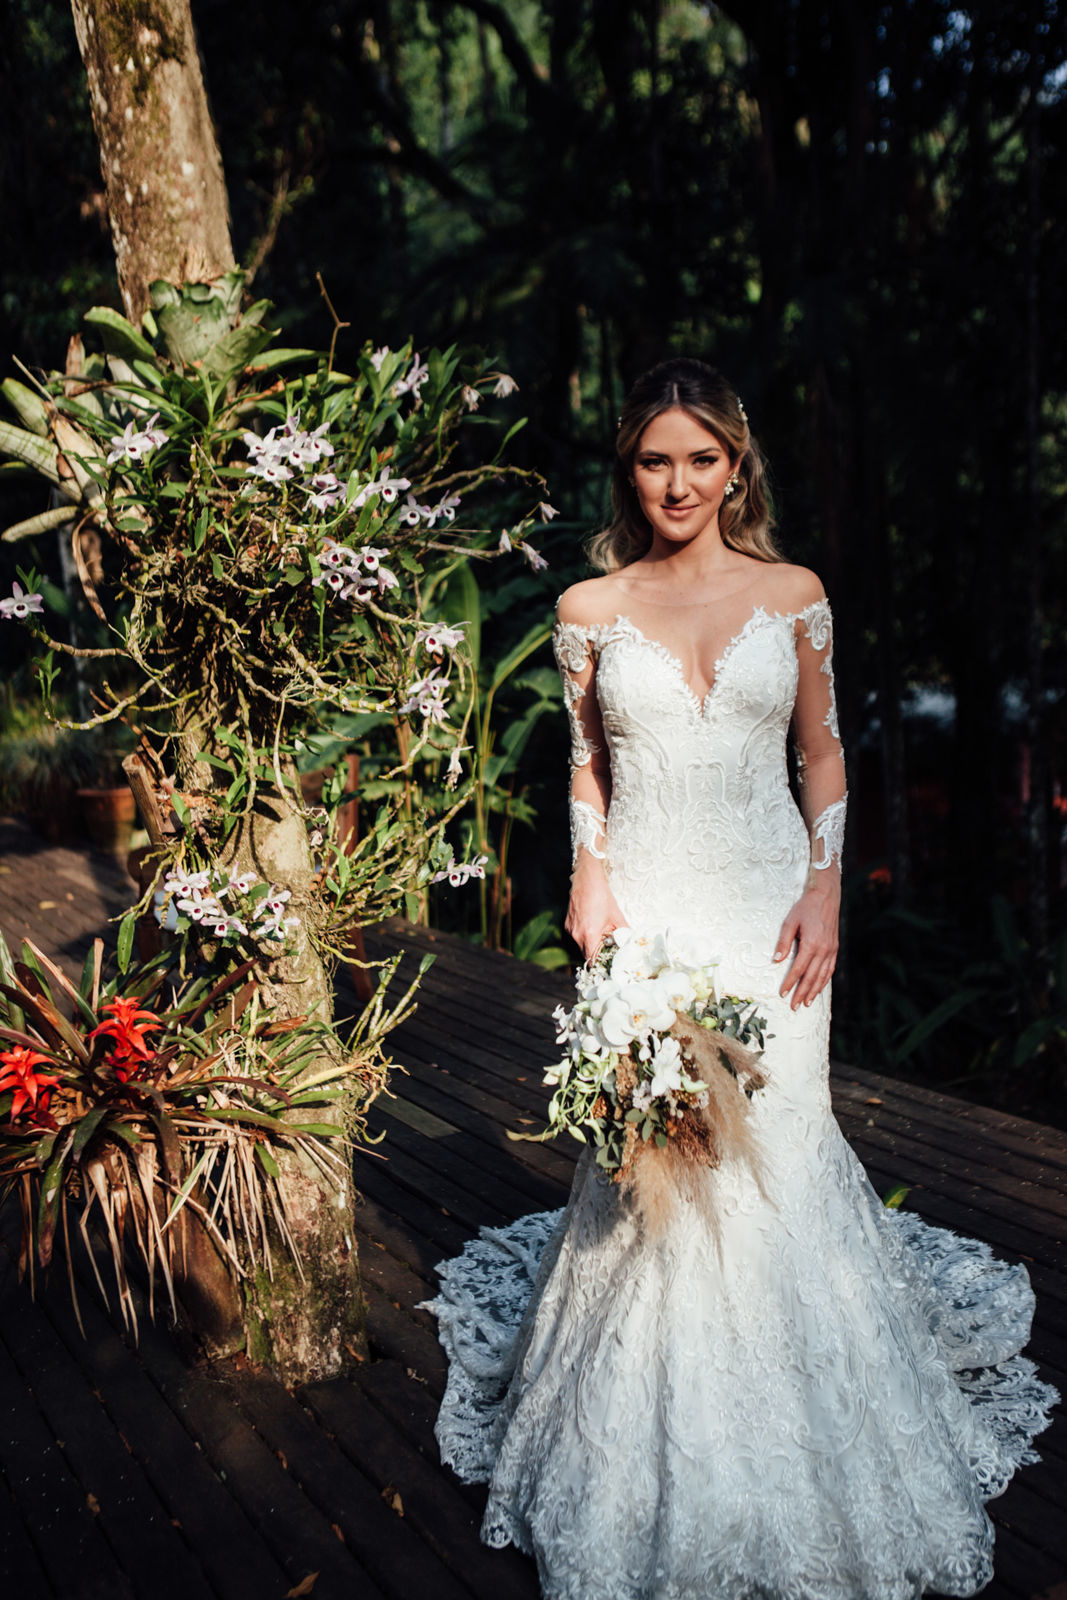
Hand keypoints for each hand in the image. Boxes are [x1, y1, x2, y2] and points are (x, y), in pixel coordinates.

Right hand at [565, 861, 627, 963]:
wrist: (587, 879)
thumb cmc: (602, 896)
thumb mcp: (616, 916)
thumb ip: (623, 933)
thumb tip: (629, 943)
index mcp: (589, 934)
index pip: (591, 959)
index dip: (599, 963)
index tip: (607, 963)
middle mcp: (576, 934)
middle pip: (585, 953)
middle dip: (596, 953)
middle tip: (607, 950)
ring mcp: (570, 928)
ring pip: (580, 944)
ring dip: (590, 943)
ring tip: (601, 935)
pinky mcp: (568, 922)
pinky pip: (576, 935)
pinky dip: (584, 935)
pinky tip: (593, 925)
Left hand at [773, 882, 839, 1008]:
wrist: (826, 897)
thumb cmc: (806, 908)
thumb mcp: (790, 922)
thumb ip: (783, 942)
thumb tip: (776, 961)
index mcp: (811, 944)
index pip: (798, 969)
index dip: (790, 983)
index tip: (783, 993)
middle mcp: (823, 950)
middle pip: (811, 977)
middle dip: (801, 993)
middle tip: (794, 1006)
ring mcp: (831, 950)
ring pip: (822, 976)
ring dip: (814, 991)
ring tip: (806, 1003)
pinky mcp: (834, 948)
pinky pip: (830, 969)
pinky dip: (824, 981)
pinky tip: (818, 987)